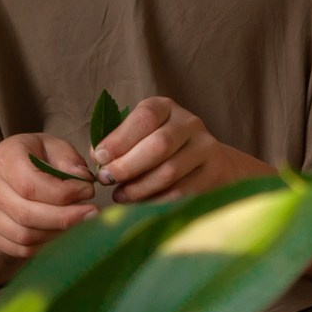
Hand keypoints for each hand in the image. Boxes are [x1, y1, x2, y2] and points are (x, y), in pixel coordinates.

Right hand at [0, 132, 98, 258]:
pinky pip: (20, 249)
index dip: (64, 193)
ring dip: (58, 234)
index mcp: (4, 159)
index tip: (88, 191)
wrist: (4, 175)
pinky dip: (46, 246)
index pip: (31, 185)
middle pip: (27, 214)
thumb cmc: (34, 158)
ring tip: (79, 223)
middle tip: (92, 214)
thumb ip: (68, 159)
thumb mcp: (53, 146)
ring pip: (24, 236)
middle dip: (65, 218)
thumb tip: (82, 179)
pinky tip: (63, 234)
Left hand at [92, 96, 271, 201]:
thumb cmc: (161, 149)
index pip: (145, 116)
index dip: (120, 139)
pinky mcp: (214, 172)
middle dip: (127, 166)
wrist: (209, 162)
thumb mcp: (140, 136)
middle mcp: (189, 123)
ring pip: (169, 171)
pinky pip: (181, 192)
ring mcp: (205, 147)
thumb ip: (117, 143)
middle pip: (159, 145)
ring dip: (139, 188)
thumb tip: (98, 157)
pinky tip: (140, 204)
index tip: (100, 158)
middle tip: (106, 180)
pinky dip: (156, 201)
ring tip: (120, 196)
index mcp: (166, 107)